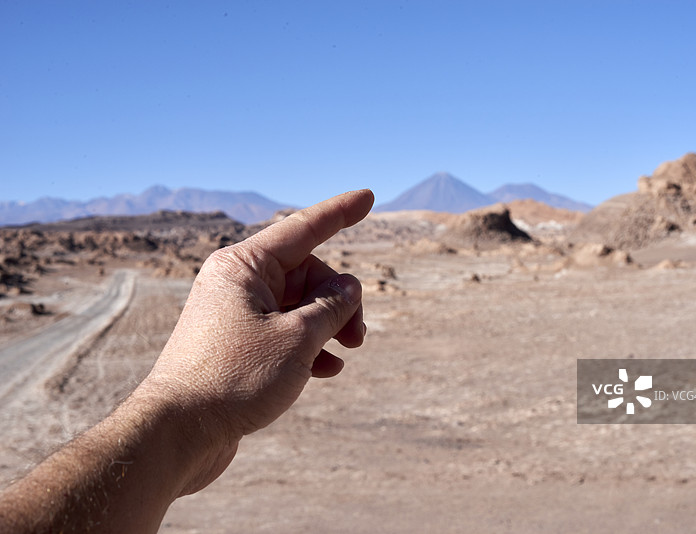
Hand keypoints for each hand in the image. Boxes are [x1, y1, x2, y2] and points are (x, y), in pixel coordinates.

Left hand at [135, 189, 374, 493]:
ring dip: (328, 325)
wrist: (178, 434)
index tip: (368, 195)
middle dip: (340, 299)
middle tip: (358, 335)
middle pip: (307, 273)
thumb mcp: (298, 338)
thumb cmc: (235, 378)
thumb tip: (349, 288)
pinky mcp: (237, 345)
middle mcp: (237, 282)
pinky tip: (327, 370)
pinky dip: (309, 346)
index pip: (303, 228)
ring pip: (298, 305)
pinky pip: (283, 331)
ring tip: (347, 352)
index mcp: (244, 265)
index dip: (340, 212)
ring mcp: (235, 314)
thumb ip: (332, 306)